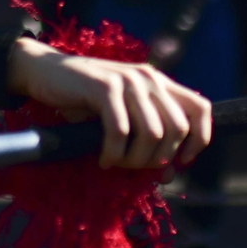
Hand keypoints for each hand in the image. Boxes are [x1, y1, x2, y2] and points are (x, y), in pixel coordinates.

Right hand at [6, 38, 210, 169]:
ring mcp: (127, 80)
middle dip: (159, 157)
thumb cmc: (84, 99)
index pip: (201, 108)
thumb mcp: (122, 118)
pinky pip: (121, 132)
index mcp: (158, 82)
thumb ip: (148, 140)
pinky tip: (103, 159)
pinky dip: (114, 154)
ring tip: (116, 162)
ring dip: (135, 159)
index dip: (198, 140)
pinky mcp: (104, 87)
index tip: (178, 161)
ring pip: (153, 133)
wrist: (45, 71)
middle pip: (178, 128)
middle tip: (134, 166)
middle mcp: (148, 78)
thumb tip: (168, 176)